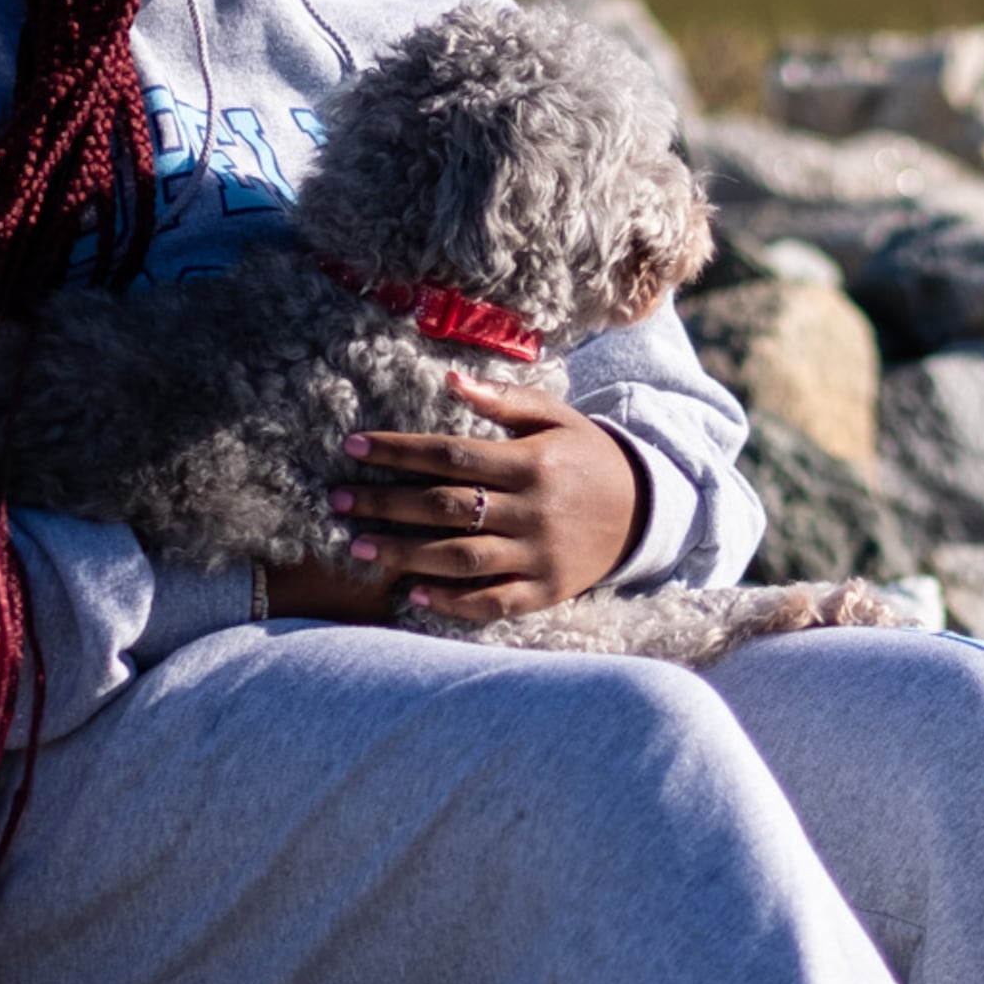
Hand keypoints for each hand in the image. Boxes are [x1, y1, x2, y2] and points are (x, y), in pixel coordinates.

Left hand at [313, 369, 646, 622]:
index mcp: (532, 462)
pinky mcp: (546, 590)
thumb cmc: (588, 458)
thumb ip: (505, 402)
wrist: (647, 511)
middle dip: (385, 503)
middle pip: (445, 507)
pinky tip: (413, 596)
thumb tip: (450, 381)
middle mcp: (533, 510)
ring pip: (461, 558)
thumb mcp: (558, 418)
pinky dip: (452, 602)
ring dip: (405, 554)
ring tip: (359, 548)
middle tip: (336, 501)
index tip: (353, 447)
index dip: (398, 451)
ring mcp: (539, 555)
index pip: (450, 455)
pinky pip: (492, 601)